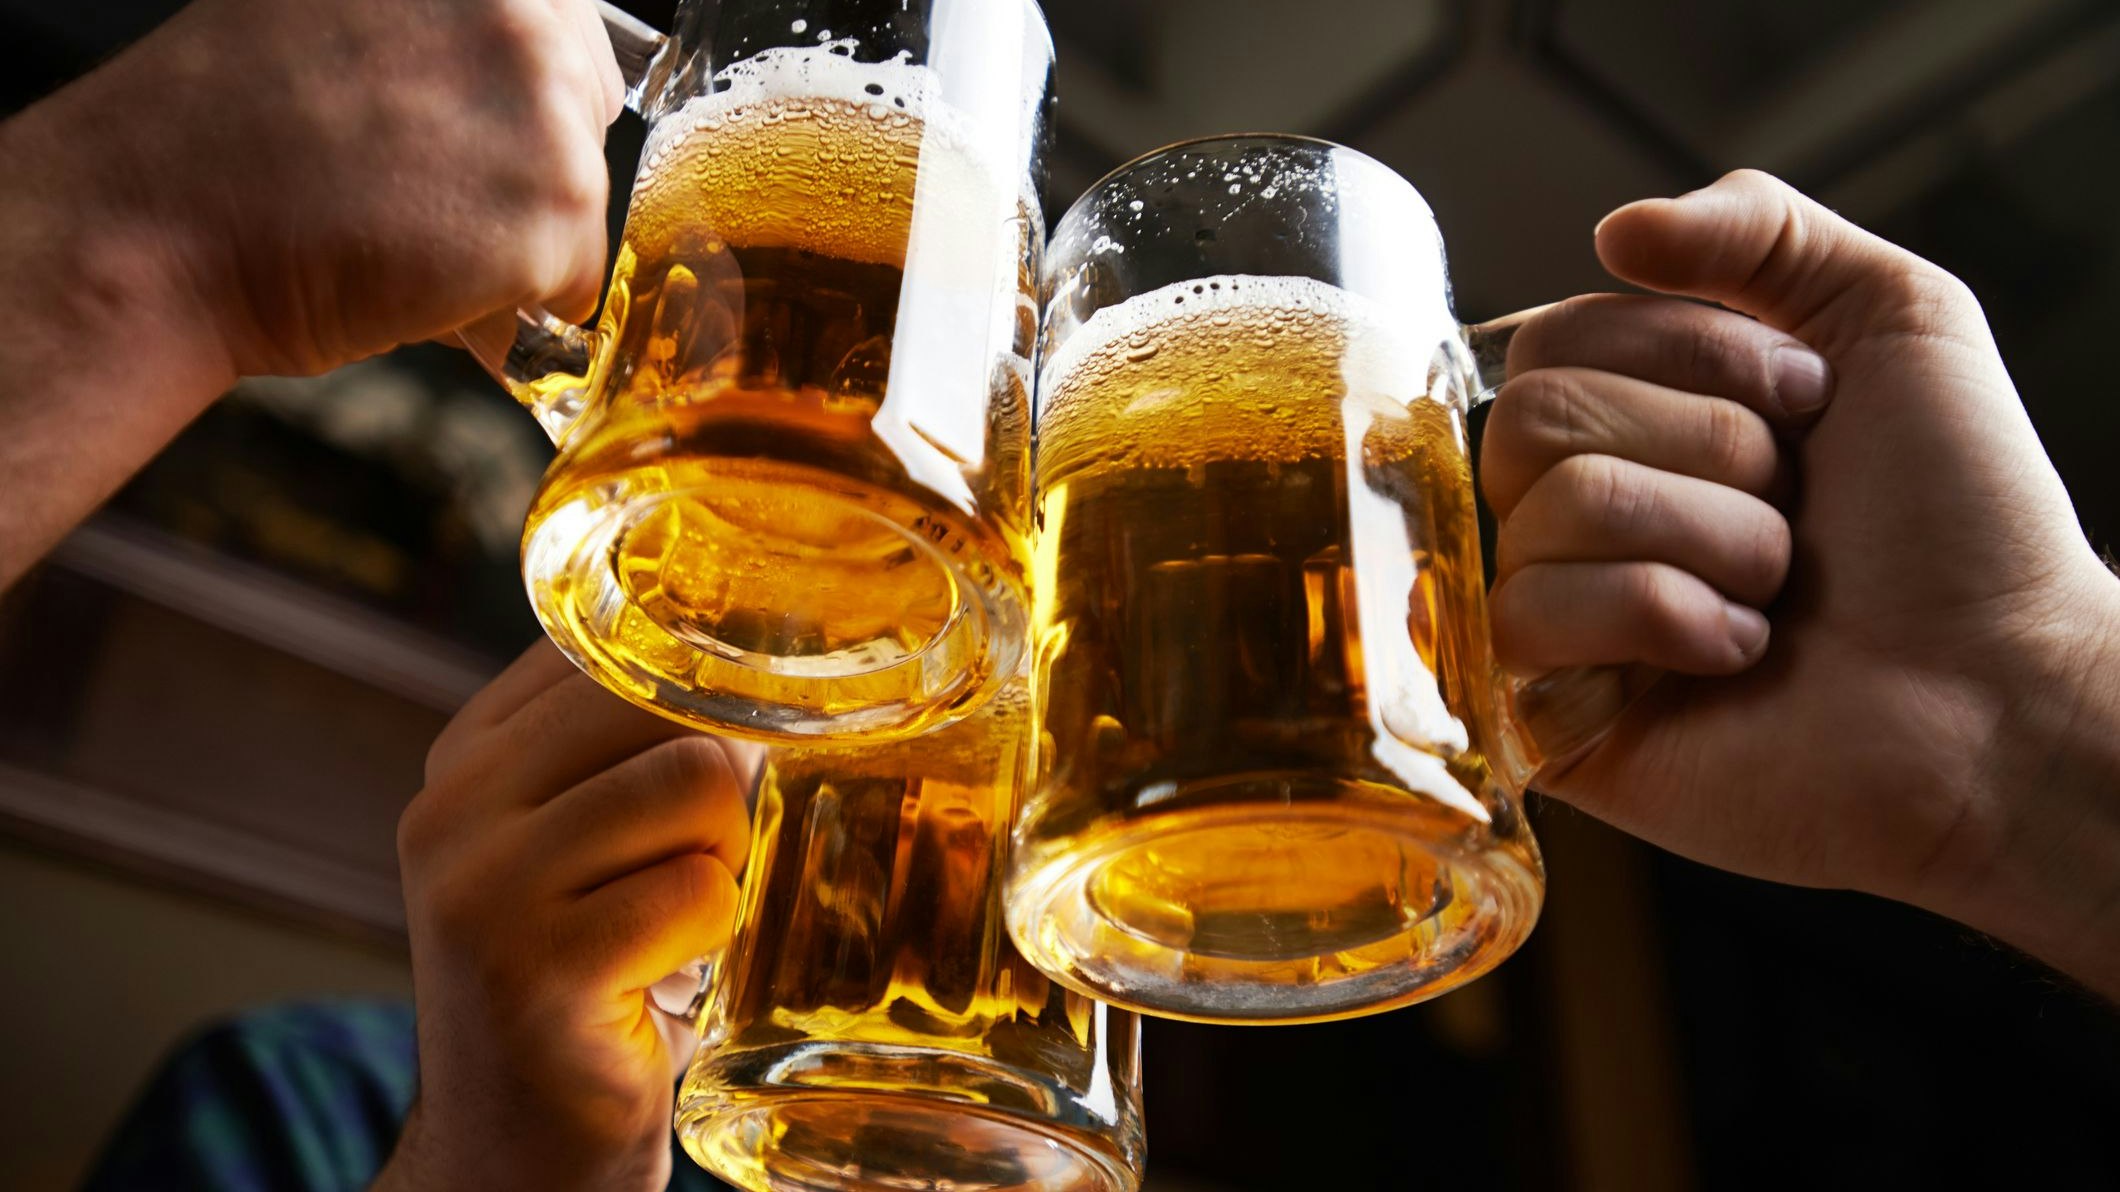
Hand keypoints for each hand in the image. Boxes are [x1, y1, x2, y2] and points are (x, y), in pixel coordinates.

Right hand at [0, 0, 622, 584]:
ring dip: (513, 232)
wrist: (157, 225)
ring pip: (582, 196)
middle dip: (526, 159)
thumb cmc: (227, 132)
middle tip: (419, 187)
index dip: (514, 94)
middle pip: (587, 105)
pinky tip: (421, 275)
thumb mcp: (346, 16)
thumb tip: (512, 76)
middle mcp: (521, 11)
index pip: (567, 28)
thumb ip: (442, 24)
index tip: (456, 128)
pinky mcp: (556, 211)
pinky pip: (575, 277)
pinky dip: (515, 299)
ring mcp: (548, 110)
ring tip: (405, 230)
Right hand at [377, 643, 755, 1190]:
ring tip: (678, 927)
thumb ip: (637, 749)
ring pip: (697, 785)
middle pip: (670, 703)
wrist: (513, 1158)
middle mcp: (453, 804)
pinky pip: (701, 893)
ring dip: (727, 863)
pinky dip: (718, 940)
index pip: (623, 645)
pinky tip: (666, 983)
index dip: (706, 698)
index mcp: (468, 755)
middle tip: (697, 871)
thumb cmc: (590, 987)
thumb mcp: (586, 846)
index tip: (715, 770)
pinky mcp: (531, 969)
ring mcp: (480, 887)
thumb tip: (779, 664)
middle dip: (727, 784)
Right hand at [1484, 170, 2119, 995]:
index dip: (1687, 352)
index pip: (1556, 337)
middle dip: (1704, 447)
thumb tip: (1613, 229)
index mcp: (1639, 425)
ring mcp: (1558, 621)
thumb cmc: (1966, 525)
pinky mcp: (1544, 718)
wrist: (2009, 692)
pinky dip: (1663, 619)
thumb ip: (1761, 228)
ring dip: (1709, 538)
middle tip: (1794, 507)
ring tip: (1776, 594)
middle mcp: (1582, 516)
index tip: (1809, 400)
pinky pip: (1528, 618)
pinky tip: (1734, 657)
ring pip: (1549, 511)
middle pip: (1533, 416)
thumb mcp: (1895, 315)